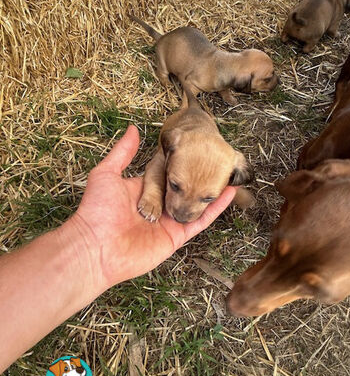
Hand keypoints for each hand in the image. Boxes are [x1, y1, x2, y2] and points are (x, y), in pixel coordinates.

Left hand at [66, 125, 236, 290]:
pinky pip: (200, 221)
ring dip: (211, 190)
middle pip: (184, 188)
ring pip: (195, 203)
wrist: (95, 248)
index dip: (181, 162)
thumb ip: (123, 152)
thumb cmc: (97, 211)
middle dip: (199, 175)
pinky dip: (214, 208)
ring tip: (228, 173)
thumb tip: (133, 128)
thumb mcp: (107, 173)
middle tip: (218, 158)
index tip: (196, 148)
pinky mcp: (177, 236)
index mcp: (144, 190)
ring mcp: (169, 221)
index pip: (167, 173)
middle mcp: (159, 205)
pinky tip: (228, 193)